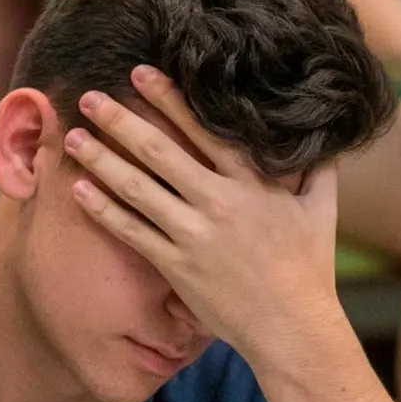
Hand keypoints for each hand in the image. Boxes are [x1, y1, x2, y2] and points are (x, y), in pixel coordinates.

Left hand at [67, 66, 347, 364]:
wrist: (292, 328)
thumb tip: (326, 139)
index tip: (140, 74)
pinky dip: (103, 209)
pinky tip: (80, 190)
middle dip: (120, 120)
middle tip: (90, 97)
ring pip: (136, 188)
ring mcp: (193, 235)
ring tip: (74, 138)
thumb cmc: (309, 270)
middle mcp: (218, 202)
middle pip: (159, 151)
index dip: (169, 98)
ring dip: (101, 159)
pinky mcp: (176, 266)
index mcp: (252, 183)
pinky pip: (131, 231)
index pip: (204, 128)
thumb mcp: (321, 211)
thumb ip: (319, 170)